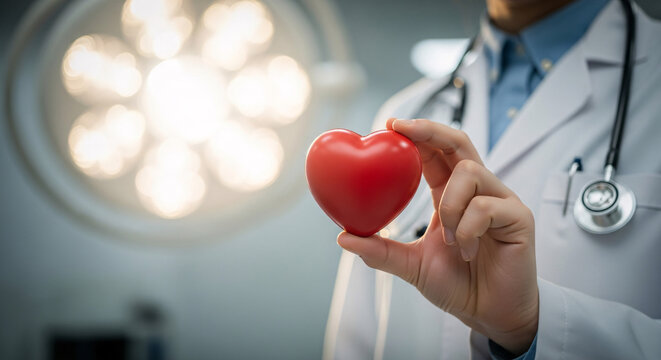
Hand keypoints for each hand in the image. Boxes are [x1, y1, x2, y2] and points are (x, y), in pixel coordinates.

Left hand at [337, 118, 537, 354]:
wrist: (489, 315)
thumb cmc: (457, 285)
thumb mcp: (412, 266)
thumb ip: (381, 251)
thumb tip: (343, 237)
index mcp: (451, 194)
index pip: (435, 153)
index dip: (416, 134)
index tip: (389, 125)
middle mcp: (476, 190)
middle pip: (458, 142)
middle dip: (430, 130)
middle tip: (402, 128)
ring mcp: (500, 201)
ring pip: (470, 172)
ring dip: (449, 204)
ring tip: (448, 238)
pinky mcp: (518, 218)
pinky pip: (486, 206)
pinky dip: (467, 228)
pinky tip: (465, 251)